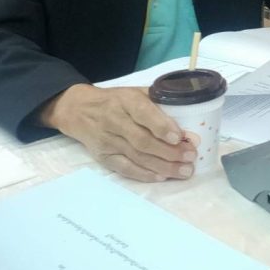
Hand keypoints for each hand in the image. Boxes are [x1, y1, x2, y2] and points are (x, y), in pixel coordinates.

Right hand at [38, 84, 196, 181]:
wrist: (79, 110)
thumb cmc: (117, 100)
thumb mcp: (135, 92)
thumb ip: (159, 101)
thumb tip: (189, 116)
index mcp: (126, 100)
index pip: (144, 114)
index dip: (161, 126)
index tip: (179, 137)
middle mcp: (115, 121)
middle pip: (142, 140)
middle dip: (169, 151)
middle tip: (190, 157)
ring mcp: (108, 141)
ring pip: (137, 156)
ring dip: (162, 166)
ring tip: (184, 171)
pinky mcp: (103, 157)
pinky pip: (125, 168)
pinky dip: (144, 174)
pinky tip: (162, 177)